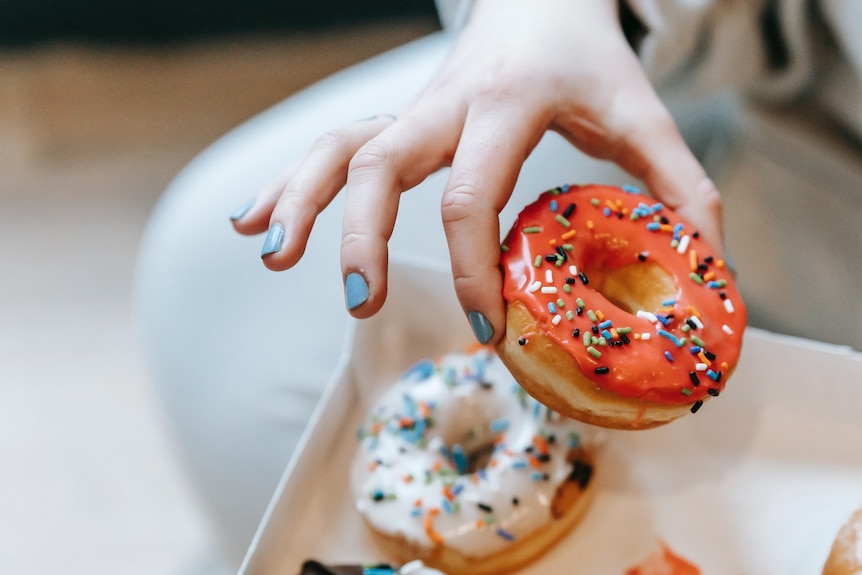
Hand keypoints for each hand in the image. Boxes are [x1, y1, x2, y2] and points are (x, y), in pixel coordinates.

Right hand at [231, 0, 722, 344]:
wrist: (541, 1)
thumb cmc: (588, 58)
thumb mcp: (642, 113)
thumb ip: (683, 186)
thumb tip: (707, 269)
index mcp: (506, 105)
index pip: (470, 193)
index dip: (470, 267)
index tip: (484, 327)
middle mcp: (444, 104)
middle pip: (379, 164)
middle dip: (360, 238)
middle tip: (359, 304)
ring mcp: (414, 111)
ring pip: (339, 149)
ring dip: (297, 201)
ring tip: (269, 255)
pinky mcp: (399, 121)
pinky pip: (332, 148)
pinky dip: (288, 185)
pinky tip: (254, 224)